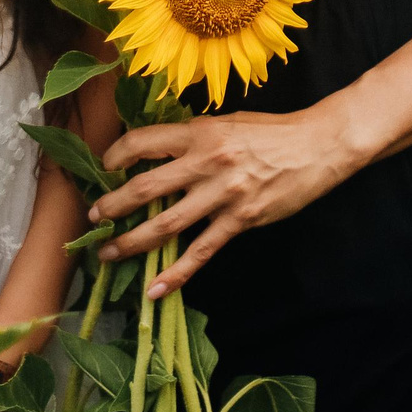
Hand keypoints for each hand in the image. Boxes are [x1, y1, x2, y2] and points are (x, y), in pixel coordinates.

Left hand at [88, 108, 363, 297]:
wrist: (317, 145)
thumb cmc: (271, 131)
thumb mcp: (226, 122)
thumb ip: (193, 138)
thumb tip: (157, 153)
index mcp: (199, 132)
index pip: (143, 142)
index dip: (116, 156)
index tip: (104, 168)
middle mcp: (206, 162)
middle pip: (146, 188)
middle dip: (113, 206)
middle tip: (94, 218)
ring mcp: (223, 195)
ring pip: (167, 224)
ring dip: (132, 241)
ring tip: (109, 253)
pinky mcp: (241, 221)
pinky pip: (201, 252)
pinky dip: (177, 274)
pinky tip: (156, 289)